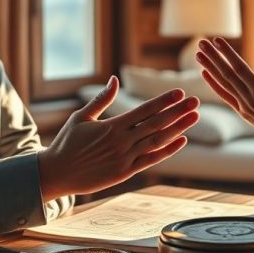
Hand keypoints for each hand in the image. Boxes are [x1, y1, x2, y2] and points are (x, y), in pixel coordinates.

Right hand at [37, 76, 198, 199]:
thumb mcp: (81, 117)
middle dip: (178, 111)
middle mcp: (121, 141)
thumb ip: (101, 99)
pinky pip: (151, 160)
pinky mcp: (125, 172)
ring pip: (158, 141)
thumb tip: (115, 79)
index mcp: (112, 126)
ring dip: (178, 129)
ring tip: (194, 117)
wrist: (57, 173)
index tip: (179, 92)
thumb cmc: (67, 143)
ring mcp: (125, 158)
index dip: (163, 101)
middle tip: (196, 101)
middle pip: (156, 123)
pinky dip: (167, 151)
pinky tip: (182, 141)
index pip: (144, 110)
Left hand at [195, 38, 253, 158]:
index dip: (227, 54)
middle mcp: (248, 100)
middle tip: (201, 42)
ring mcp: (243, 107)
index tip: (217, 41)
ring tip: (198, 54)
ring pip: (223, 84)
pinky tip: (205, 73)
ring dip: (209, 68)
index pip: (240, 69)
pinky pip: (224, 96)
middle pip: (227, 74)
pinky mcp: (241, 112)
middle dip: (213, 57)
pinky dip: (214, 84)